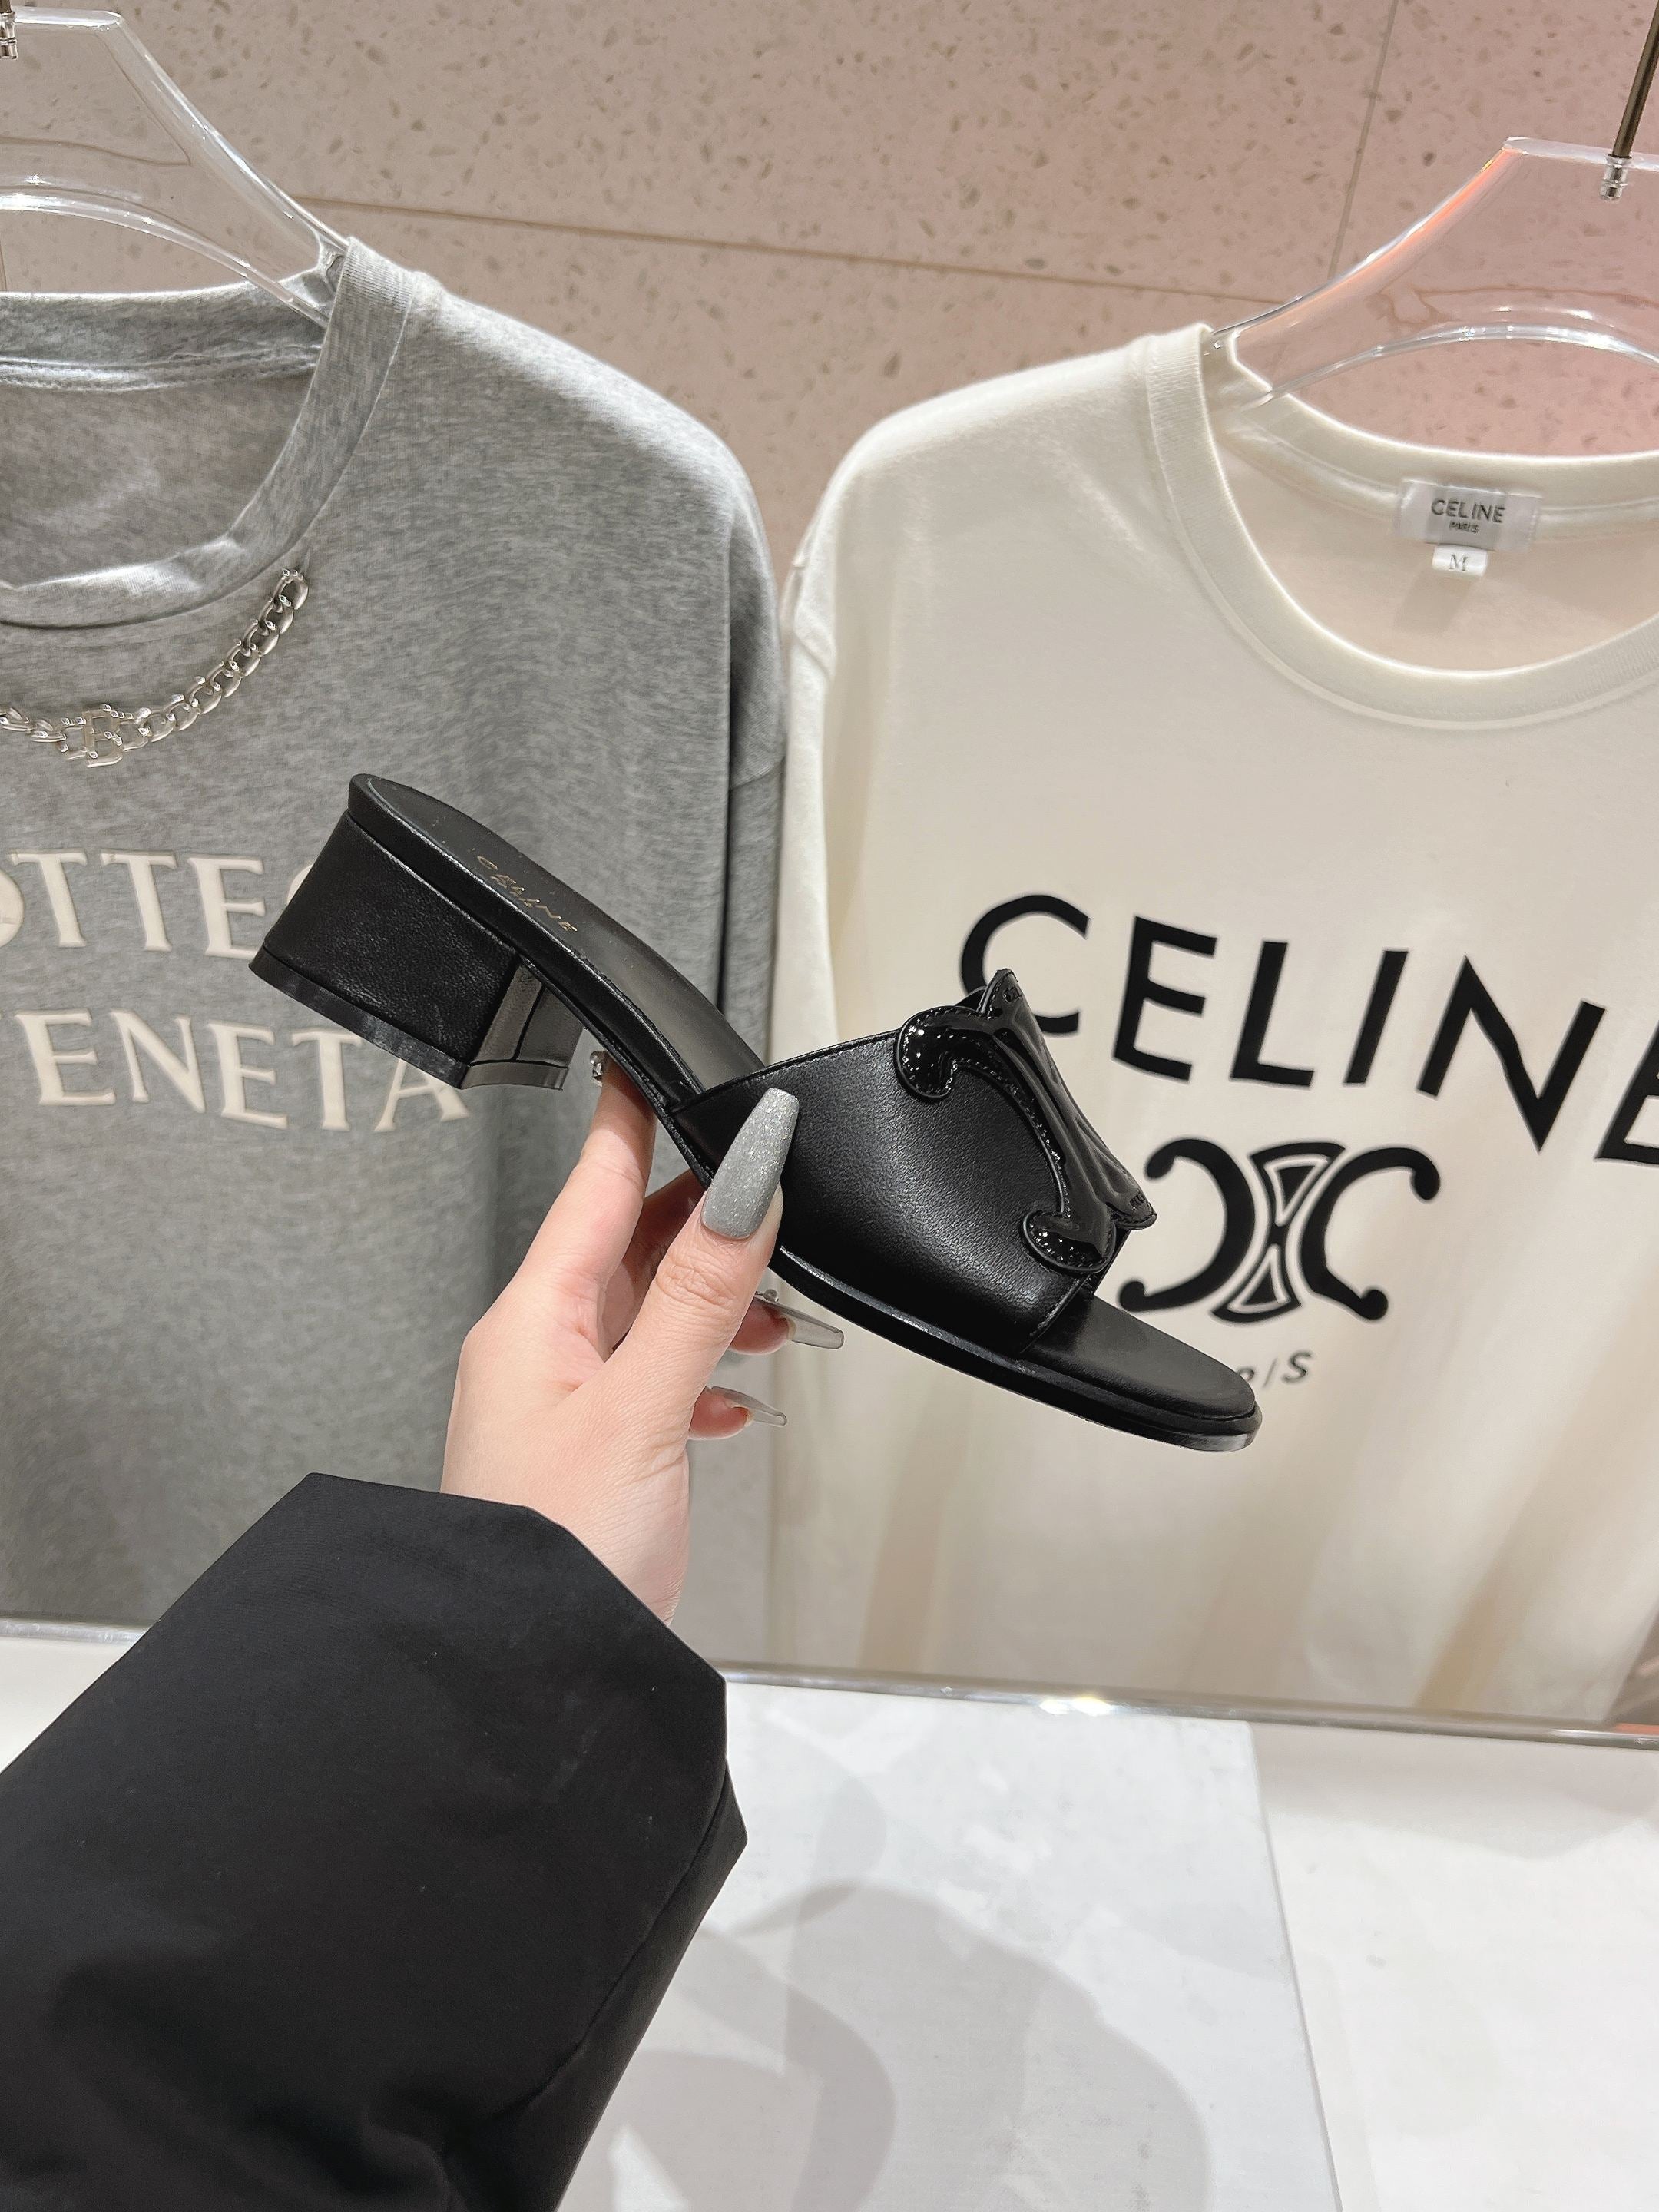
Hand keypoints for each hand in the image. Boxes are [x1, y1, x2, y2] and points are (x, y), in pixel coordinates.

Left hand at [441, 1063, 816, 1621]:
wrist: (513, 1681)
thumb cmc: (548, 1556)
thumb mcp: (640, 1405)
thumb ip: (701, 1291)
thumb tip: (747, 1177)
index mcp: (532, 1319)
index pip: (594, 1188)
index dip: (632, 1119)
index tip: (649, 1055)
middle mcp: (538, 1352)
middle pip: (626, 1248)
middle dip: (703, 1221)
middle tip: (767, 1190)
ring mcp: (561, 1407)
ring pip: (645, 1317)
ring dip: (712, 1304)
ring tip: (777, 1311)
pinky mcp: (590, 1459)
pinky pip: (650, 1383)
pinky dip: (700, 1376)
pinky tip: (733, 1398)